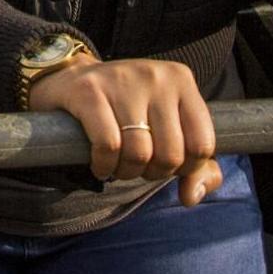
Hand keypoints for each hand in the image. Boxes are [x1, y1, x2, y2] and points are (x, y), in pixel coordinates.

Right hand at [28, 54, 222, 203]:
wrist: (71, 79)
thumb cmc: (127, 111)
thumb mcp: (167, 130)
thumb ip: (195, 168)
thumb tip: (191, 197)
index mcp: (181, 81)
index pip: (201, 144)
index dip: (183, 168)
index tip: (163, 163)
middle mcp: (156, 76)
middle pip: (170, 153)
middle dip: (153, 172)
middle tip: (138, 166)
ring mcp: (122, 80)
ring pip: (139, 153)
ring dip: (127, 172)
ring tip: (118, 166)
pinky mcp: (89, 90)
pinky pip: (108, 145)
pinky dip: (104, 166)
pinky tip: (100, 164)